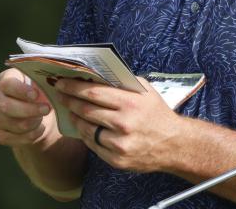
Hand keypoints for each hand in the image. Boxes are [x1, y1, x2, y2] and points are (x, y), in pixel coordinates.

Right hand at [0, 68, 58, 148]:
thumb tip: (52, 85)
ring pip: (12, 123)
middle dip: (29, 110)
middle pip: (6, 106)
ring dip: (32, 123)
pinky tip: (40, 129)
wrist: (40, 115)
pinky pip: (13, 138)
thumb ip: (43, 84)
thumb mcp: (43, 86)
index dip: (21, 90)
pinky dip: (30, 135)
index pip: (7, 84)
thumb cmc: (42, 94)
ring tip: (43, 118)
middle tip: (46, 109)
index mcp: (6, 79)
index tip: (36, 95)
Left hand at [54, 76, 185, 172]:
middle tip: (61, 94)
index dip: (73, 87)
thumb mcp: (146, 91)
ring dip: (74, 118)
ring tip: (70, 111)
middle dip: (69, 100)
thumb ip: (122, 83)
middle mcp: (124, 123)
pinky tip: (83, 127)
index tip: (62, 82)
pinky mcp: (117, 160)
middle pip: (86, 110)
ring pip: (86, 128)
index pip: (93, 92)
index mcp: (131, 103)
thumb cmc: (158, 113)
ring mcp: (119, 144)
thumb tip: (96, 76)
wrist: (174, 144)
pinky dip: (85, 134)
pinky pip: (93, 145)